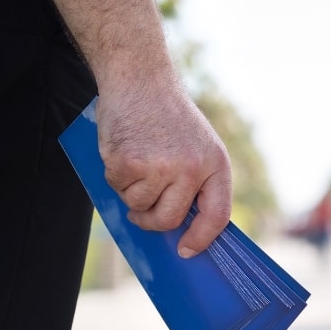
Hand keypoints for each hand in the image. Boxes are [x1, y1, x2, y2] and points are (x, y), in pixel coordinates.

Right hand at [95, 78, 232, 257]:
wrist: (140, 78)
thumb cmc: (167, 116)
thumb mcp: (198, 144)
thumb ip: (196, 182)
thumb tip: (182, 226)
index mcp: (215, 164)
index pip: (216, 215)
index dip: (201, 238)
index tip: (186, 251)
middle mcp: (191, 168)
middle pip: (169, 220)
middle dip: (152, 221)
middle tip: (142, 212)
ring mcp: (160, 167)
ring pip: (139, 206)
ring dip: (131, 192)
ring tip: (136, 161)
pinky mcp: (129, 163)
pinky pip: (117, 188)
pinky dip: (114, 175)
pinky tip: (123, 150)